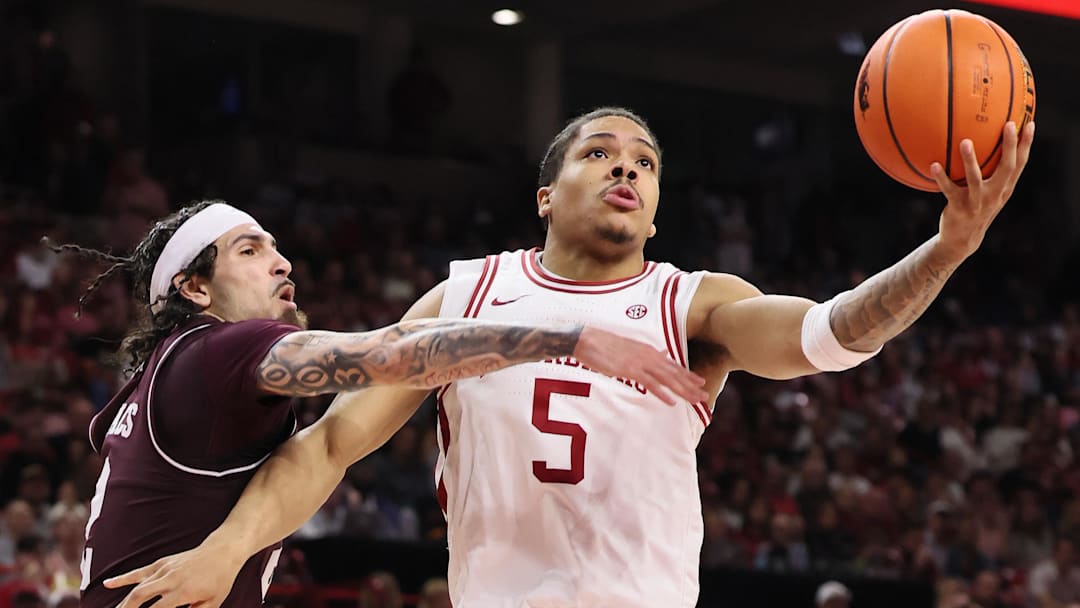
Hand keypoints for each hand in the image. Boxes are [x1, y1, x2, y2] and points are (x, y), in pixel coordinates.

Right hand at [104, 544, 244, 607]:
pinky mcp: (162, 563)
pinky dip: (123, 579)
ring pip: (137, 587)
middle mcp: (171, 580)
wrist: (223, 551)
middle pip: (139, 597)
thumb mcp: (213, 603)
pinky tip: (107, 583)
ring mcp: (164, 570)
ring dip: (123, 602)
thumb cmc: (220, 580)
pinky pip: (139, 572)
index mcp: (183, 592)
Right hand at [572, 326, 708, 404]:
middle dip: (690, 385)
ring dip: (683, 390)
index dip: (687, 374)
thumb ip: (647, 353)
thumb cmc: (605, 345)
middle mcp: (649, 355)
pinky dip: (662, 393)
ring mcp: (640, 362)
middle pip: (674, 373)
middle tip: (704, 396)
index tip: (700, 382)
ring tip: (695, 400)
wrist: (588, 340)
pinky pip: (650, 384)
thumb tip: (662, 353)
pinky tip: (671, 402)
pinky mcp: (630, 370)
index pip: (672, 365)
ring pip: (667, 379)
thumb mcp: (630, 347)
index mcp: (649, 350)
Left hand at [932, 120, 1034, 259]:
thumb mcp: (988, 192)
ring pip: (975, 179)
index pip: (1020, 164)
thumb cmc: (975, 208)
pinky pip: (949, 190)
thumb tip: (986, 143)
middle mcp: (995, 194)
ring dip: (970, 160)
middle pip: (1007, 168)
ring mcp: (977, 202)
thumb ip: (992, 172)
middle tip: (1009, 125)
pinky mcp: (959, 208)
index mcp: (1004, 188)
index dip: (1027, 145)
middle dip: (1010, 146)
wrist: (962, 239)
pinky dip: (941, 178)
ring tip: (964, 141)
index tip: (1030, 123)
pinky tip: (933, 165)